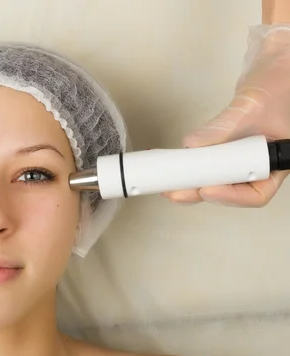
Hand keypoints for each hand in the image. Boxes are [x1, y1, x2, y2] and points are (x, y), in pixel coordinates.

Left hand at [163, 25, 289, 206]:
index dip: (231, 197)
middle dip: (202, 192)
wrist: (275, 67)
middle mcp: (259, 165)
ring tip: (170, 183)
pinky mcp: (227, 150)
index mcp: (276, 161)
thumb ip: (223, 128)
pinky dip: (192, 167)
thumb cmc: (278, 84)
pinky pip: (210, 164)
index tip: (207, 189)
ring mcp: (242, 158)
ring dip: (193, 183)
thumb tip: (193, 144)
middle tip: (176, 192)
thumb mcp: (251, 107)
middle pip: (231, 191)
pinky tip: (175, 167)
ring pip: (217, 181)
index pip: (256, 193)